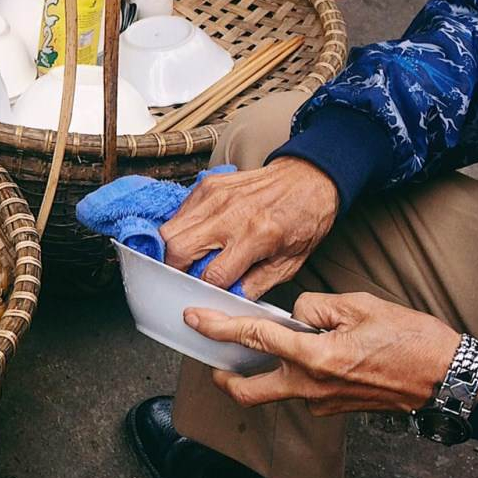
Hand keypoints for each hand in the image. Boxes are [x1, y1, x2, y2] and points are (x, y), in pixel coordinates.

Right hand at [159, 157, 339, 297]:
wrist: (308, 179)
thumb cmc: (303, 219)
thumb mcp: (289, 263)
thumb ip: (256, 284)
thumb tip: (229, 299)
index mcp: (257, 236)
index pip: (213, 274)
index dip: (205, 289)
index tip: (206, 292)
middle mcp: (232, 215)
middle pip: (179, 249)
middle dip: (176, 270)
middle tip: (185, 276)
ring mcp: (216, 197)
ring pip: (170, 230)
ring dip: (172, 250)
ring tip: (186, 258)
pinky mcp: (208, 186)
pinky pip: (178, 213)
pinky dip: (179, 229)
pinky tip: (194, 236)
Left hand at [185, 292, 465, 415]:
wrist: (448, 378)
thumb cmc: (411, 339)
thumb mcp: (360, 305)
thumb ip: (315, 307)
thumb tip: (294, 316)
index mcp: (314, 357)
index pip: (254, 339)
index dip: (219, 329)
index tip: (194, 321)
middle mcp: (311, 387)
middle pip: (249, 390)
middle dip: (224, 378)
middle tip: (214, 363)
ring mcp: (322, 403)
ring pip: (277, 390)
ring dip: (268, 371)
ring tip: (278, 346)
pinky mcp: (335, 410)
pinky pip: (303, 391)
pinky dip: (297, 373)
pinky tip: (312, 355)